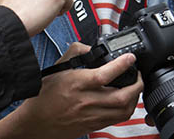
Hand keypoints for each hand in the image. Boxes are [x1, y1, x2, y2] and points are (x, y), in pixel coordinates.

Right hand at [0, 42, 142, 138]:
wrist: (36, 121)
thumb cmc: (45, 96)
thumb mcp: (57, 68)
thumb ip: (75, 53)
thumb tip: (90, 47)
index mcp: (76, 84)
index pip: (104, 74)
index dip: (121, 64)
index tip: (129, 57)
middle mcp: (86, 101)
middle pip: (122, 96)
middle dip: (136, 84)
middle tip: (137, 74)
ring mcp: (92, 115)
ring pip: (124, 110)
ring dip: (135, 98)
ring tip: (135, 87)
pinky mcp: (94, 125)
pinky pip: (118, 119)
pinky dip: (127, 108)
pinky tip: (126, 100)